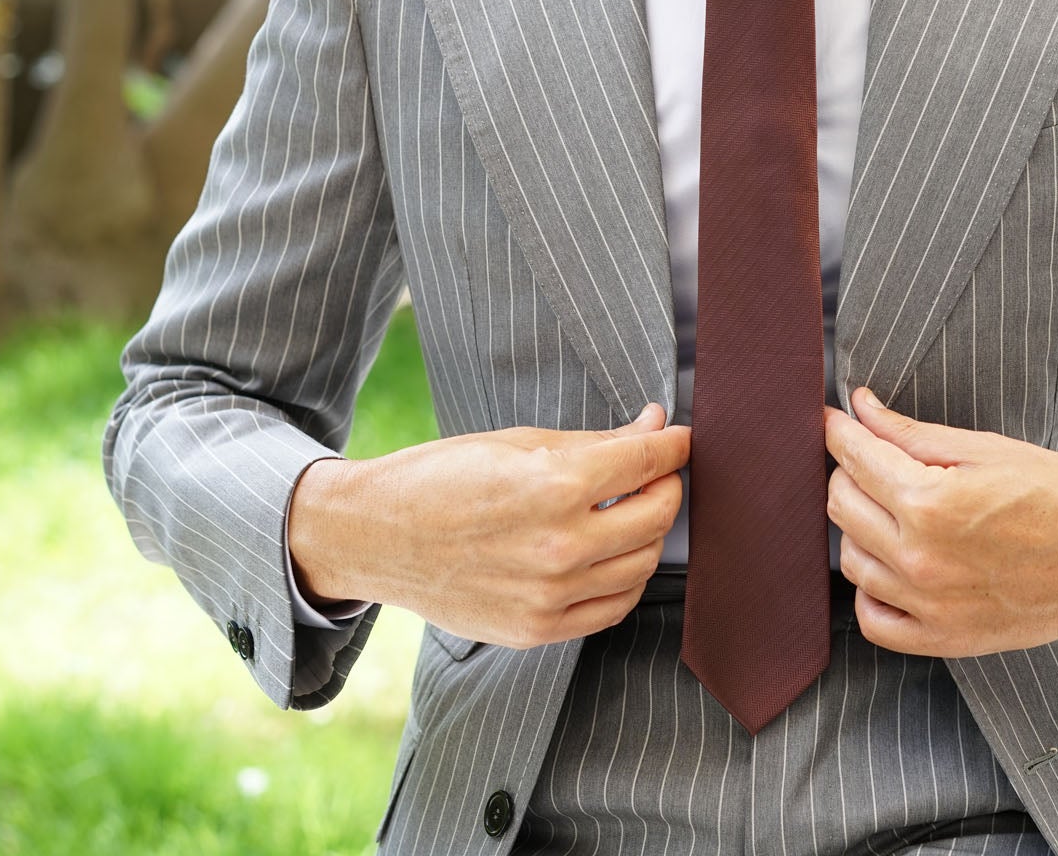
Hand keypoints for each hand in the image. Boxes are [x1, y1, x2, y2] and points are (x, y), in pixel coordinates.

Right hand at [289, 403, 688, 647]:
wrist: (376, 537)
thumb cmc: (442, 477)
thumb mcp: (518, 442)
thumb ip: (596, 442)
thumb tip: (655, 427)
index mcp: (555, 487)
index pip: (648, 462)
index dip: (675, 445)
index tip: (681, 438)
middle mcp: (560, 546)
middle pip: (657, 516)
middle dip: (667, 486)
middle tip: (656, 471)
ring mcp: (551, 595)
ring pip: (644, 564)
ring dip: (649, 533)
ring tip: (628, 510)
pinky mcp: (538, 629)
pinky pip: (613, 607)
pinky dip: (626, 578)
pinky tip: (611, 554)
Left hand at [824, 387, 1057, 656]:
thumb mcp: (985, 448)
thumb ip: (911, 433)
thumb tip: (860, 409)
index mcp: (931, 503)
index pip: (854, 459)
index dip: (839, 431)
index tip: (834, 419)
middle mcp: (921, 559)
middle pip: (841, 506)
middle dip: (849, 473)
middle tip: (872, 459)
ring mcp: (929, 606)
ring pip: (850, 560)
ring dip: (859, 528)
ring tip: (892, 509)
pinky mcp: (944, 639)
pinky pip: (874, 620)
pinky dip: (872, 590)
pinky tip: (893, 565)